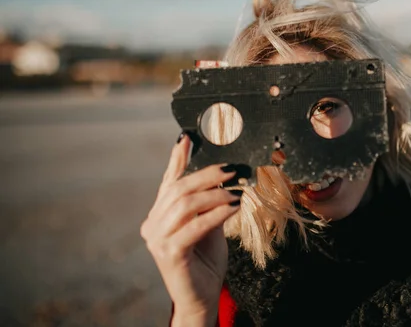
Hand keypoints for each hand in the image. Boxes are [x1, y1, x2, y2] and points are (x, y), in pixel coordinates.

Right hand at [141, 134, 241, 324]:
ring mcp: (157, 239)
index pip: (168, 182)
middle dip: (207, 176)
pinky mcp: (169, 253)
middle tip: (231, 170)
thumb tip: (221, 176)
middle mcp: (152, 224)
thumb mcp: (207, 224)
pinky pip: (195, 226)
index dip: (177, 159)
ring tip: (236, 191)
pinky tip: (233, 208)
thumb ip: (208, 203)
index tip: (187, 138)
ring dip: (215, 195)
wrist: (202, 296)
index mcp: (158, 214)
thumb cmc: (205, 259)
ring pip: (185, 205)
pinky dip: (217, 214)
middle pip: (178, 189)